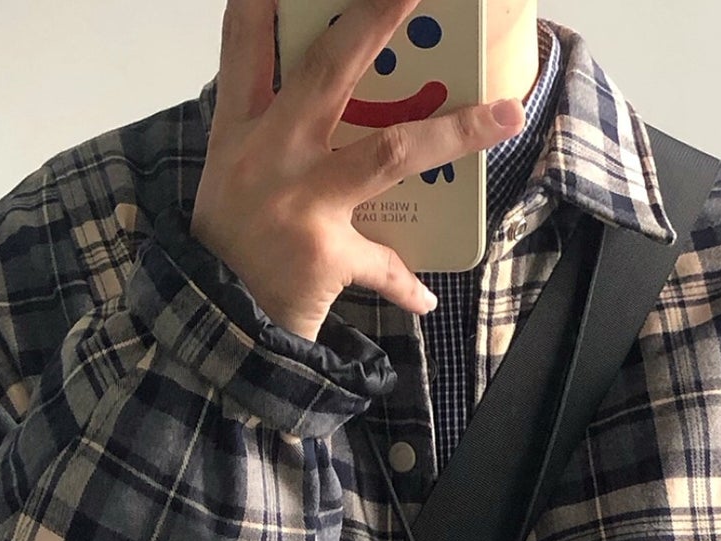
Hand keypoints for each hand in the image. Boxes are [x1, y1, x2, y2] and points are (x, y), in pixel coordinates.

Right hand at [190, 0, 524, 340]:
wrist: (216, 329)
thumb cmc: (231, 249)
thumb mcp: (232, 179)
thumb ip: (269, 135)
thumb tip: (331, 102)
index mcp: (240, 129)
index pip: (246, 42)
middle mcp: (267, 153)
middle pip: (327, 70)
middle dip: (375, 19)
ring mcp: (298, 200)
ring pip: (389, 149)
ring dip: (454, 131)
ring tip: (504, 115)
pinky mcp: (324, 253)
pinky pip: (383, 263)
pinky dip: (406, 284)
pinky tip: (426, 297)